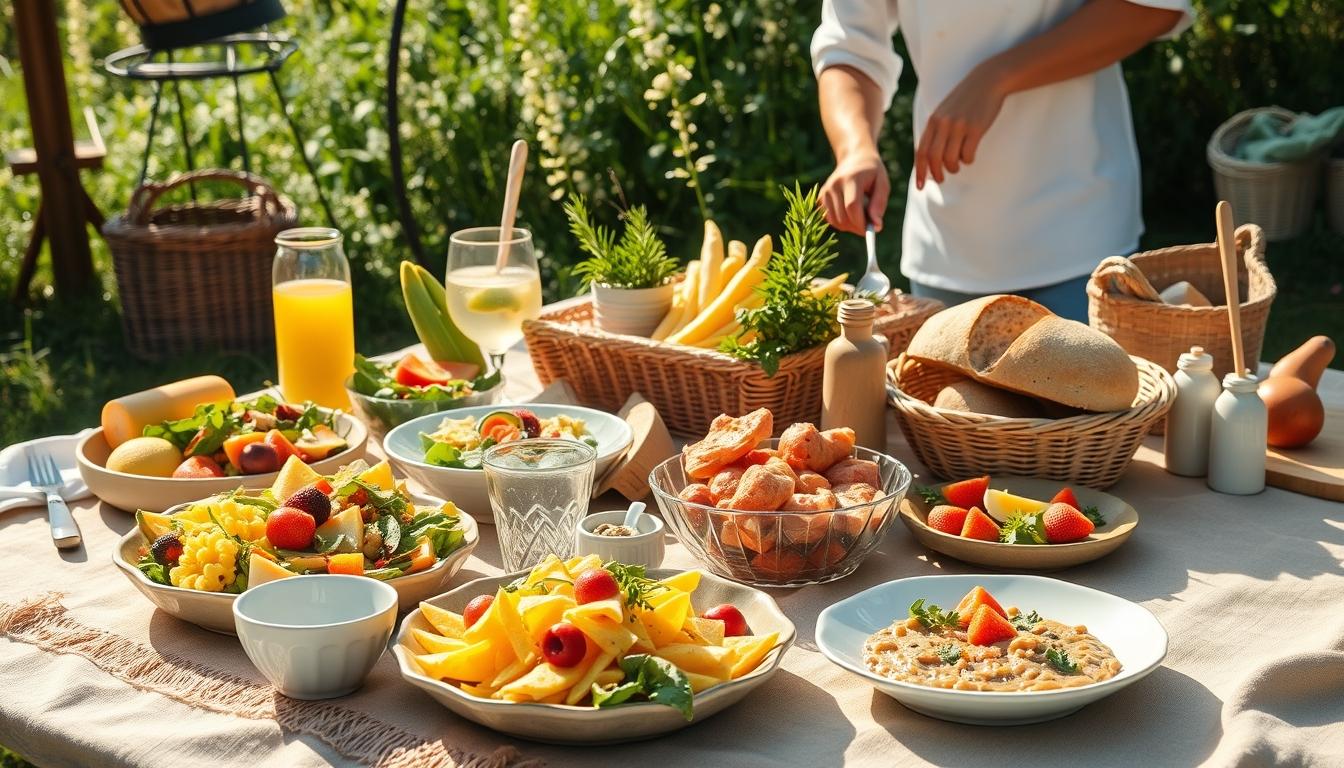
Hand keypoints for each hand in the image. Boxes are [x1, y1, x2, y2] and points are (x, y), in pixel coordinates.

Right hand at [819, 150, 889, 234]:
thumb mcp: (882, 184)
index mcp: (850, 179)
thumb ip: (879, 204)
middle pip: (843, 217)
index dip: (861, 222)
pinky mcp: (821, 198)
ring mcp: (825, 191)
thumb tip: (876, 226)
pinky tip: (849, 213)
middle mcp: (834, 185)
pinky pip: (830, 219)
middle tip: (868, 224)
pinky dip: (841, 222)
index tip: (871, 230)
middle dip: (857, 227)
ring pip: (835, 221)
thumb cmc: (872, 173)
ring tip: (860, 215)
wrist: (854, 158)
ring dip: (849, 226)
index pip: (852, 206)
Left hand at [914, 65, 1006, 189]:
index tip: (920, 186)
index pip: (921, 151)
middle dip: (936, 174)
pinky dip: (968, 160)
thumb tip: (931, 159)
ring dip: (953, 168)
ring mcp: (959, 126)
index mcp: (933, 121)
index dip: (920, 171)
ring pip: (950, 159)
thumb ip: (937, 131)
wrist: (987, 81)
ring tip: (957, 166)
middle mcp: (943, 124)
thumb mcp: (945, 112)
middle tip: (941, 180)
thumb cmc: (966, 100)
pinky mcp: (976, 128)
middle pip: (934, 159)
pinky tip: (970, 156)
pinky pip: (968, 154)